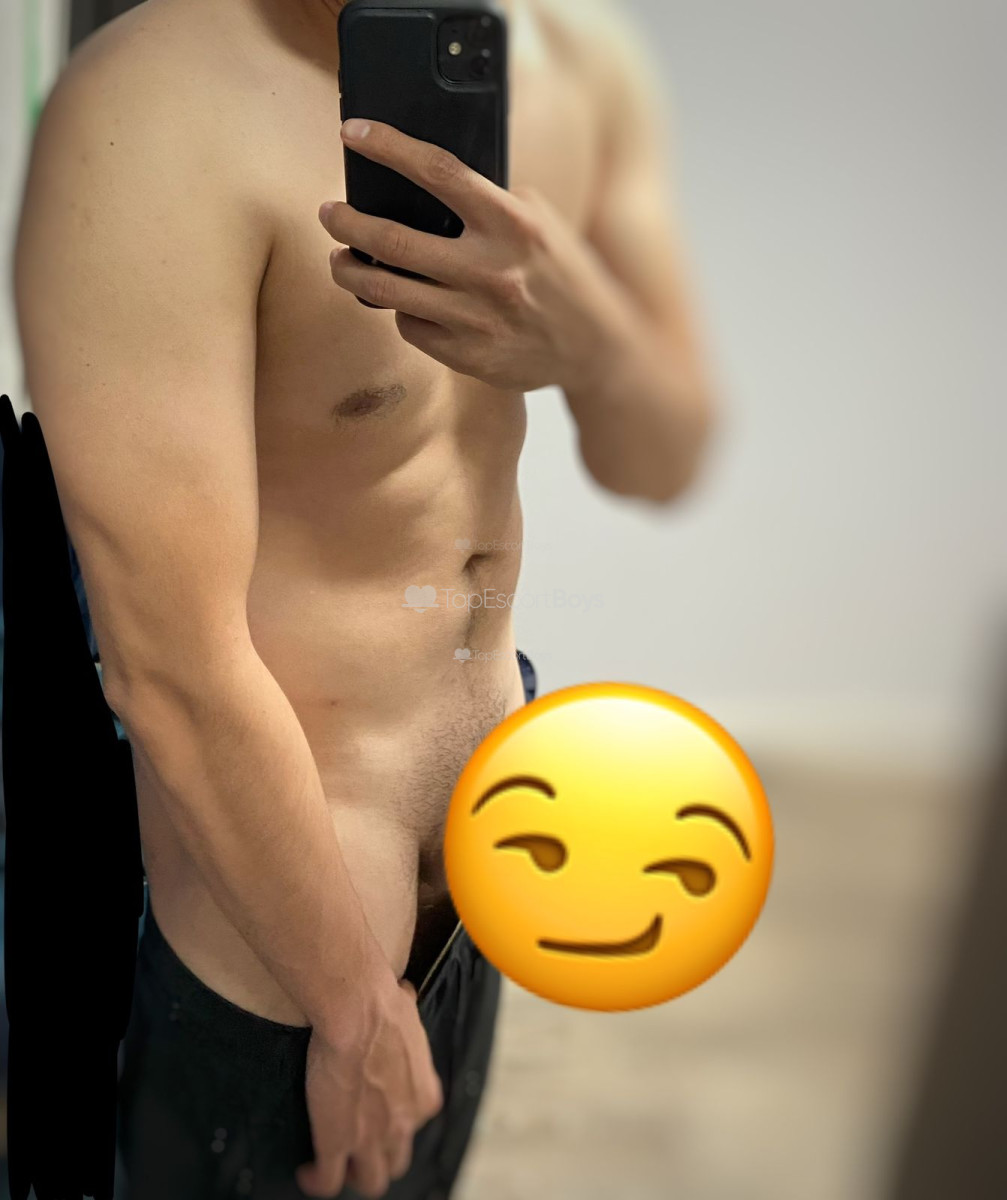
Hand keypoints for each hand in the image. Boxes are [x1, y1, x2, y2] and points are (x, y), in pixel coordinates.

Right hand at [296, 976, 442, 1198]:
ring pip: (371, 1181)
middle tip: (360, 1147)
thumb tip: (402, 997)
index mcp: (424, 1095)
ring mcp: (372, 1139)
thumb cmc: (382, 1004)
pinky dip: (317, 1181)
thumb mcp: (409, 1016)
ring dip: (354, 1175)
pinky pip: (329, 1181)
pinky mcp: (337, 1143)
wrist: (358, 1012)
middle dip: (380, 1158)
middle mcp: (405, 1124)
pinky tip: (307, 1172)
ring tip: (336, 1166)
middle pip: (396, 1161)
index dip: (395, 1119)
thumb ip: (405, 1021)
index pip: (414, 1121)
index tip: (378, 1111)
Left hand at [318, 118, 619, 393]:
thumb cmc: (562, 276)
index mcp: (513, 225)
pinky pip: (410, 326)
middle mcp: (492, 271)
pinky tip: (404, 302)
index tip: (354, 132)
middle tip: (328, 213)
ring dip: (349, 271)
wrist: (596, 349)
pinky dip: (400, 310)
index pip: (439, 172)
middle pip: (392, 239)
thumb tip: (425, 182)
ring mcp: (476, 318)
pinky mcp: (467, 355)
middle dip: (346, 222)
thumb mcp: (541, 224)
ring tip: (340, 259)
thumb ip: (493, 203)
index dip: (390, 148)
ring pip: (385, 290)